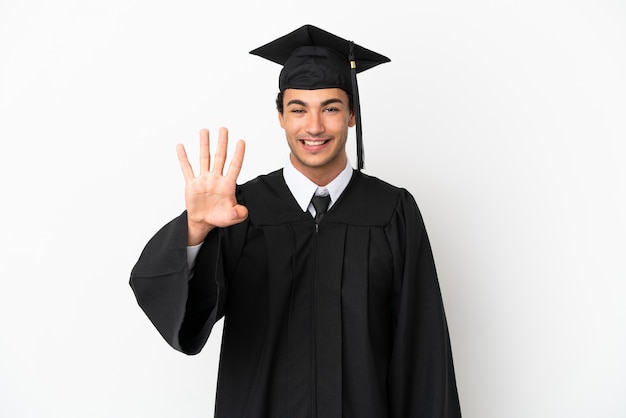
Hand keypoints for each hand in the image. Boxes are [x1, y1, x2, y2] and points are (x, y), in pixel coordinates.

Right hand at [177, 127, 247, 244]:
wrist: (203, 222)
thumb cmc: (219, 217)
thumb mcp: (231, 217)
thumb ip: (238, 214)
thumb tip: (242, 212)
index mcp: (227, 185)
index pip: (235, 166)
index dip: (238, 154)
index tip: (241, 141)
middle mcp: (216, 179)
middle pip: (220, 157)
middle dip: (222, 143)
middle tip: (223, 129)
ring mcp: (204, 180)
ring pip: (204, 158)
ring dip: (204, 145)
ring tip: (204, 130)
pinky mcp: (192, 184)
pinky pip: (187, 169)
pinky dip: (183, 158)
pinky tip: (181, 146)